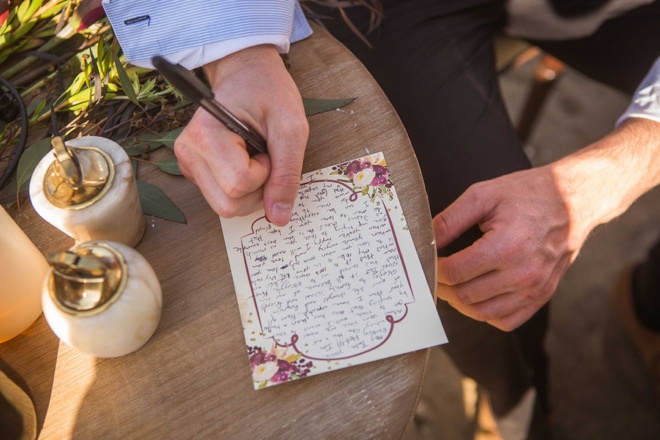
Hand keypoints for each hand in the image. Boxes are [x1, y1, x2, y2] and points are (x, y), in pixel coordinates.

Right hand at [174, 45, 308, 225]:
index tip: (268, 148)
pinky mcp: (193, 171)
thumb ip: (286, 174)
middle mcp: (188, 152)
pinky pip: (222, 197)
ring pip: (225, 207)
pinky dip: (241, 187)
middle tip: (266, 156)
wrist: (246, 73)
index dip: (264, 174)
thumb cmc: (268, 92)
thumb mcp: (290, 128)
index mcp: (205, 136)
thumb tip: (279, 217)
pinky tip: (244, 159)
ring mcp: (187, 163)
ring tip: (256, 156)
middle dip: (258, 191)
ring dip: (251, 190)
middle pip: (228, 206)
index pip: (238, 186)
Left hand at [433, 118, 659, 330]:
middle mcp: (523, 274)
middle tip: (435, 273)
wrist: (574, 200)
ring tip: (453, 283)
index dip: (433, 269)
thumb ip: (449, 220)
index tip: (428, 261)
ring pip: (482, 313)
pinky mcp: (542, 296)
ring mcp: (535, 289)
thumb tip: (425, 242)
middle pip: (464, 296)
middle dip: (442, 287)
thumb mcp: (483, 195)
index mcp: (506, 246)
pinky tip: (479, 294)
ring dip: (460, 303)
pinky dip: (486, 313)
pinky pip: (506, 320)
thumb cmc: (527, 194)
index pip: (453, 273)